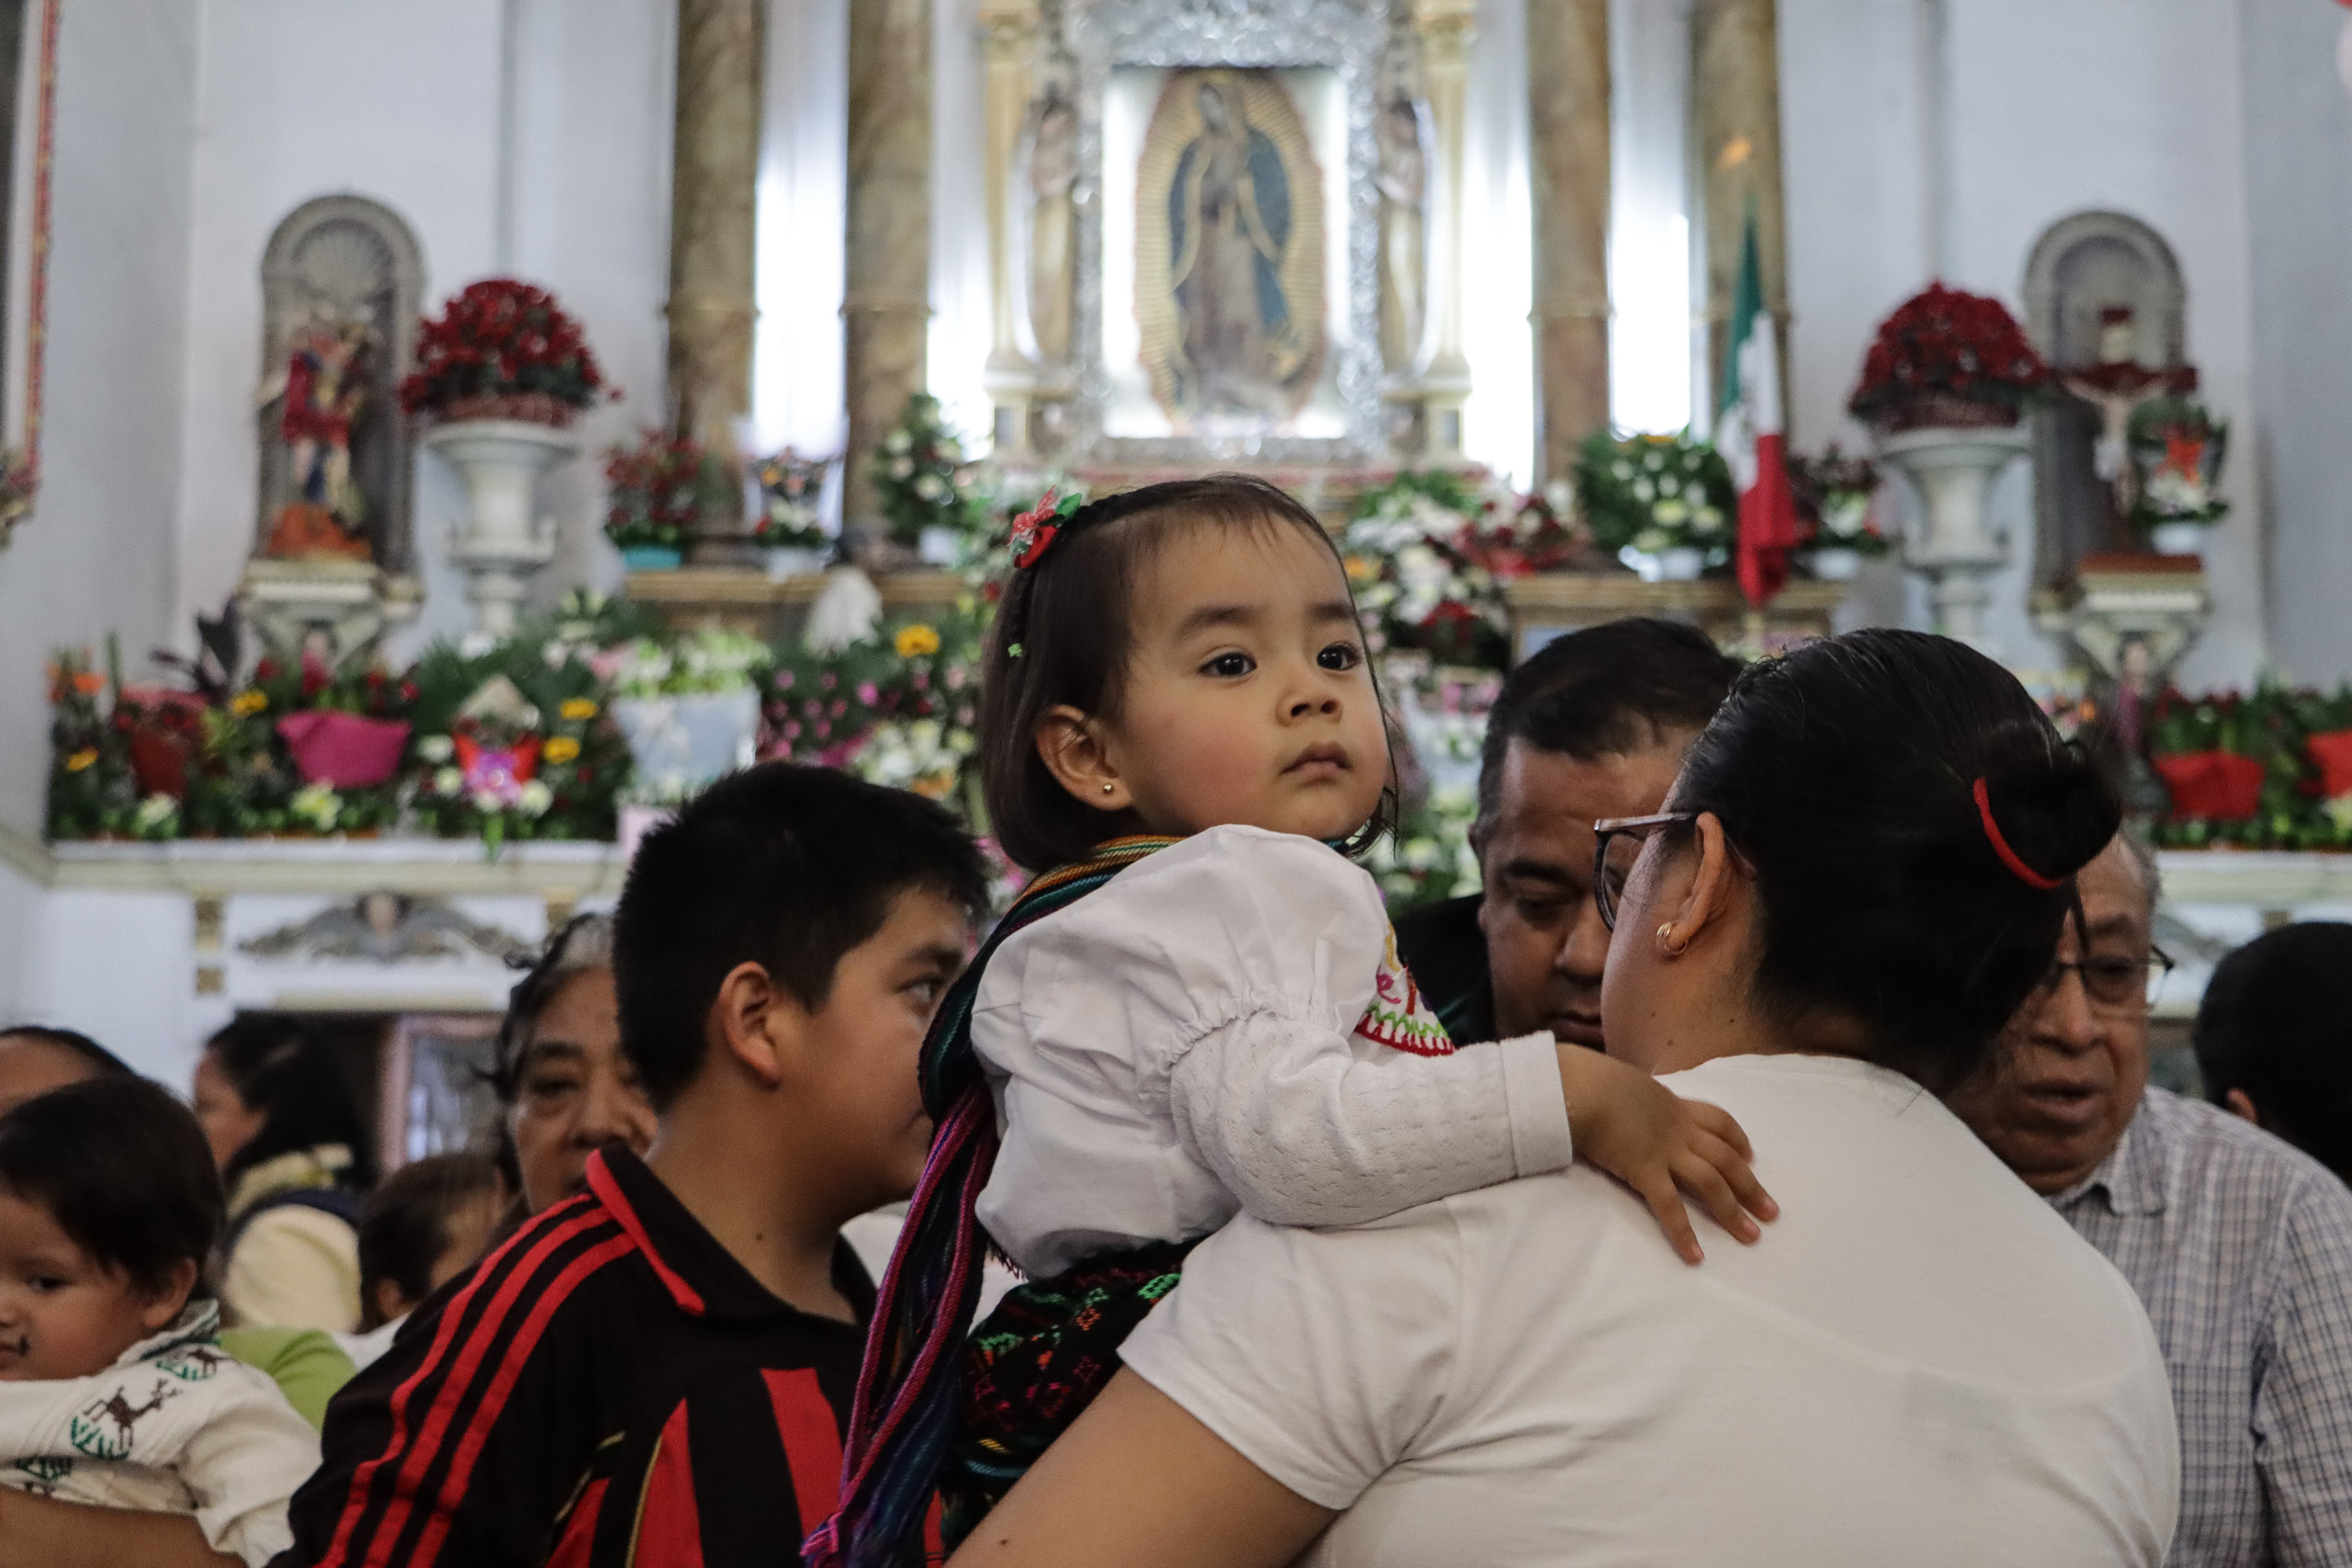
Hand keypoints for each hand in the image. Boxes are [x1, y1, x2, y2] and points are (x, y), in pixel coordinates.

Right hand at [1557, 1044, 1776, 1263]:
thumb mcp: (1627, 1083)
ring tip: (1751, 1236)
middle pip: (1726, 1158)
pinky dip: (1684, 1233)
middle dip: (1751, 1186)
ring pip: (1710, 1182)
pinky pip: (1669, 1206)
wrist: (1584, 1086)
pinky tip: (1695, 1256)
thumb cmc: (1595, 1079)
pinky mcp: (1645, 1170)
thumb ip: (1637, 1097)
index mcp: (1674, 1105)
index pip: (1718, 1122)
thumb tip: (1628, 1101)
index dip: (1738, 1140)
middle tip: (1771, 1212)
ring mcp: (1665, 1150)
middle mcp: (1679, 1129)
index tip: (1751, 1155)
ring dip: (1733, 1211)